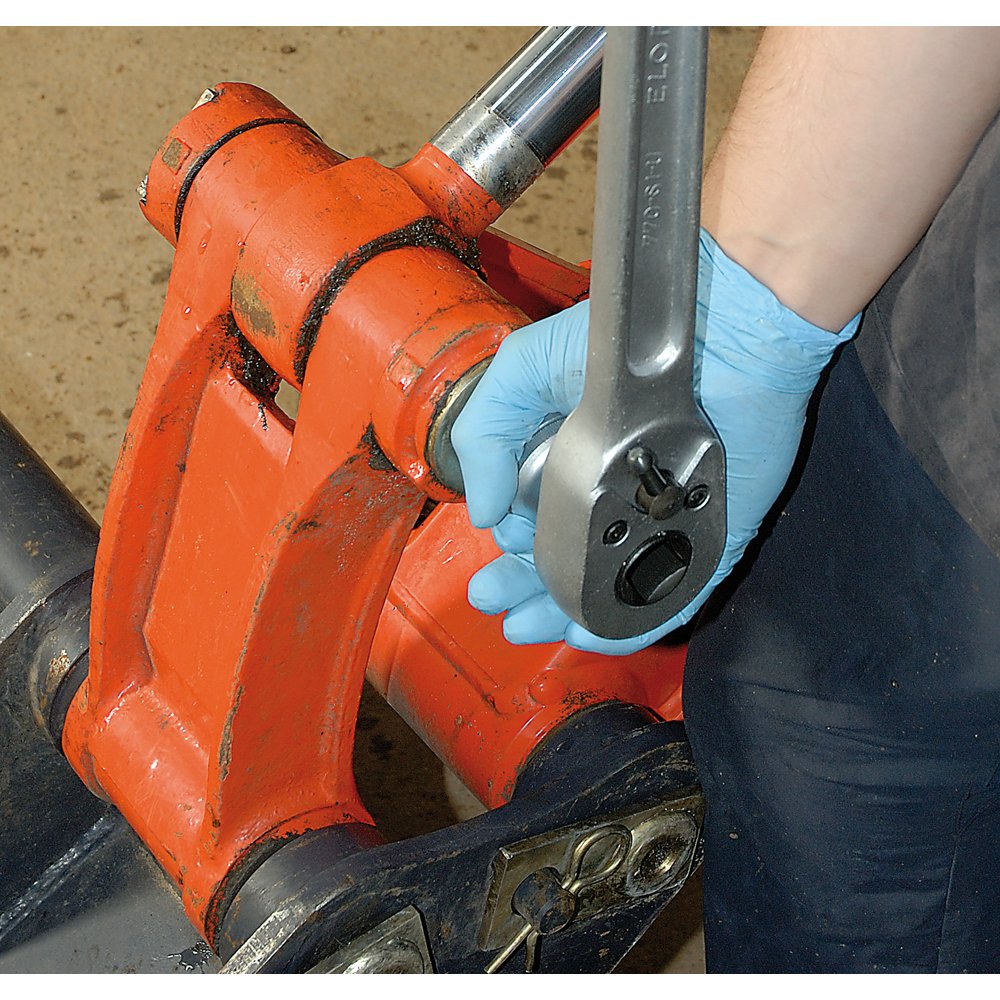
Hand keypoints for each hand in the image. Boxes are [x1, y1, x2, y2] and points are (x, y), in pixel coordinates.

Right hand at [450, 231, 858, 654]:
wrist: (716, 336)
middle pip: (561, 563)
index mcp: (569, 464)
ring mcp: (657, 524)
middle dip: (522, 589)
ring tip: (524, 628)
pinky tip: (584, 634)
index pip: (532, 524)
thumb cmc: (617, 349)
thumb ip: (483, 434)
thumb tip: (480, 513)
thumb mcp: (522, 373)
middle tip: (493, 603)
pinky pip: (665, 596)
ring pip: (605, 588)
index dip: (508, 547)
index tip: (494, 553)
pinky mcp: (704, 541)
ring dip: (560, 613)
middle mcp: (611, 500)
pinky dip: (626, 623)